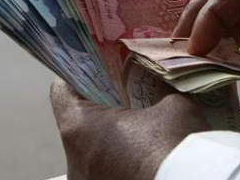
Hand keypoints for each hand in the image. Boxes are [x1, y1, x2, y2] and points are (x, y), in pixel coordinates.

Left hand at [50, 79, 209, 179]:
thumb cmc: (178, 147)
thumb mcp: (174, 105)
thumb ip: (160, 91)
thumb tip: (162, 83)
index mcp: (79, 128)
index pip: (61, 91)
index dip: (79, 75)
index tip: (97, 69)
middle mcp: (74, 163)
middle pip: (78, 124)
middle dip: (102, 108)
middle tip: (126, 94)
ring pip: (93, 153)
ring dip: (112, 139)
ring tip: (141, 127)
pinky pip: (106, 172)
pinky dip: (121, 162)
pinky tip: (146, 154)